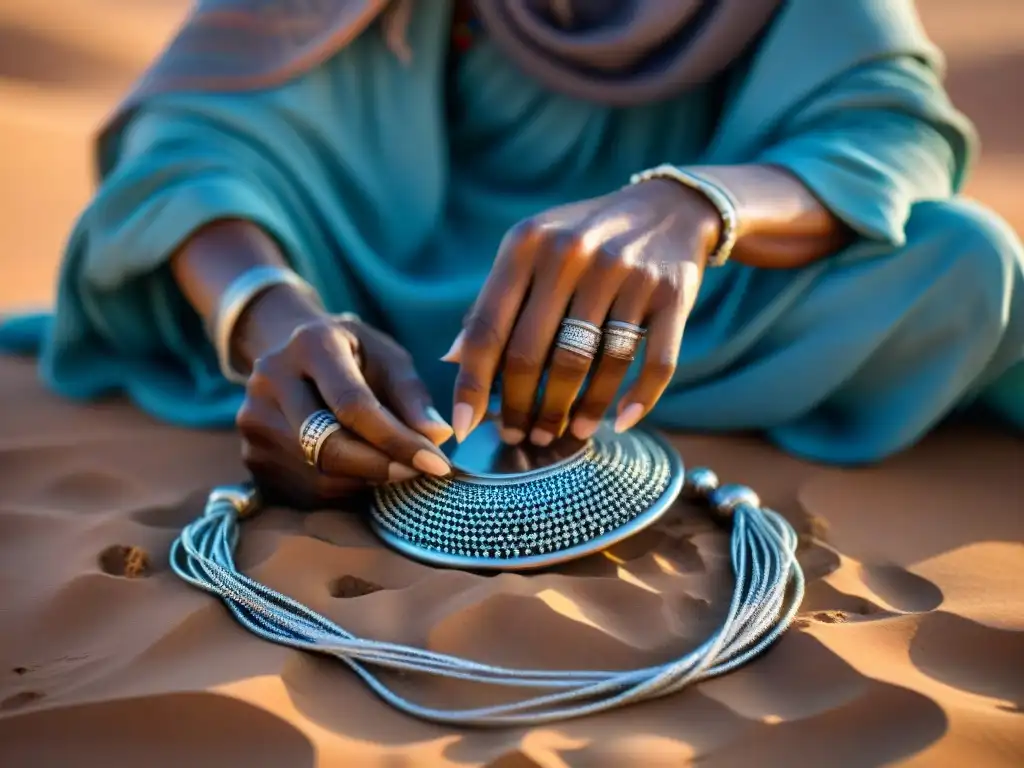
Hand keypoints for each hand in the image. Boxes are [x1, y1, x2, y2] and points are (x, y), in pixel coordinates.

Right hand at [236, 310, 453, 507]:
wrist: (292, 356)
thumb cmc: (354, 357)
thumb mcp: (388, 358)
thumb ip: (412, 396)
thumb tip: (438, 437)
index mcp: (310, 344)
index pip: (353, 405)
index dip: (396, 439)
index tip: (436, 462)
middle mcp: (270, 379)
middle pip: (329, 445)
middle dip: (382, 466)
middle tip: (420, 475)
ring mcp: (253, 420)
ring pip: (319, 475)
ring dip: (365, 481)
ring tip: (394, 469)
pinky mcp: (251, 455)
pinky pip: (304, 491)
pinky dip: (342, 490)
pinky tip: (361, 473)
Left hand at [446, 179, 718, 444]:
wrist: (669, 208)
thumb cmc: (583, 239)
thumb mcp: (531, 251)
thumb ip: (494, 300)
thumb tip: (454, 358)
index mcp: (527, 244)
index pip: (489, 328)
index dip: (473, 383)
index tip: (464, 426)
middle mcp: (574, 255)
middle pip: (535, 355)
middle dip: (522, 408)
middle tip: (519, 436)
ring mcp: (626, 275)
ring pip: (591, 365)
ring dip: (575, 412)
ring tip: (565, 435)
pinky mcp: (672, 295)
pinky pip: (654, 364)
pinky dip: (637, 400)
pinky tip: (620, 423)